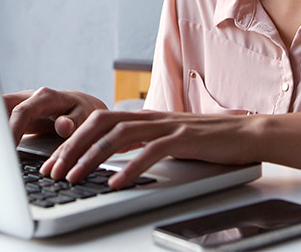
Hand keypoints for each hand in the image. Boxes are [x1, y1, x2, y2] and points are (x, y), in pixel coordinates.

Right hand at [4, 87, 106, 145]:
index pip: (22, 112)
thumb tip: (63, 125)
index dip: (12, 130)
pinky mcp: (14, 115)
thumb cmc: (84, 113)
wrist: (82, 107)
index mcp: (45, 97)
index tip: (7, 150)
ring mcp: (19, 104)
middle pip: (0, 106)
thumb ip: (74, 121)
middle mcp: (29, 97)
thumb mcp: (85, 116)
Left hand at [40, 110, 258, 187]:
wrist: (246, 133)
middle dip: (72, 147)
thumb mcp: (167, 139)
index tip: (54, 163)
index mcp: (145, 118)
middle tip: (53, 171)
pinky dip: (131, 167)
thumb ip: (142, 142)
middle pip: (101, 124)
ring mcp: (168, 126)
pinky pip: (152, 151)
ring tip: (75, 177)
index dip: (73, 140)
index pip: (98, 122)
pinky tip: (117, 182)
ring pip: (120, 135)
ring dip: (92, 157)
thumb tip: (114, 156)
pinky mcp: (185, 139)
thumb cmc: (209, 140)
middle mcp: (152, 118)